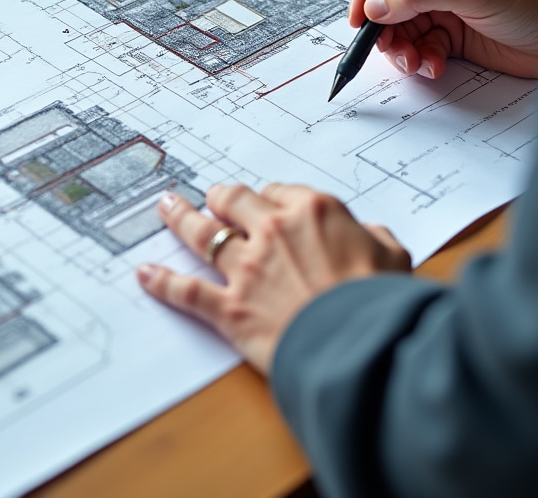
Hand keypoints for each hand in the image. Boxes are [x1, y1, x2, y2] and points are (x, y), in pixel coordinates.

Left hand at [137, 184, 410, 373]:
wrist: (363, 347)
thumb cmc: (381, 301)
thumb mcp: (394, 257)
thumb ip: (376, 237)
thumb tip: (372, 233)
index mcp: (312, 211)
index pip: (279, 192)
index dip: (270, 199)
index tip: (267, 205)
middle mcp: (272, 231)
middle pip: (233, 202)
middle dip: (219, 197)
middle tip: (209, 197)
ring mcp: (246, 268)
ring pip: (202, 235)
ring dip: (180, 219)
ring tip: (165, 207)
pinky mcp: (229, 308)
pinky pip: (186, 291)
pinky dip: (161, 282)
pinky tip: (144, 274)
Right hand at [351, 0, 537, 78]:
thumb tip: (374, 4)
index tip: (360, 11)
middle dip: (382, 22)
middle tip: (385, 45)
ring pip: (396, 22)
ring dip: (399, 45)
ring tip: (415, 61)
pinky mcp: (449, 27)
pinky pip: (416, 42)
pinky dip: (418, 57)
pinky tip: (434, 64)